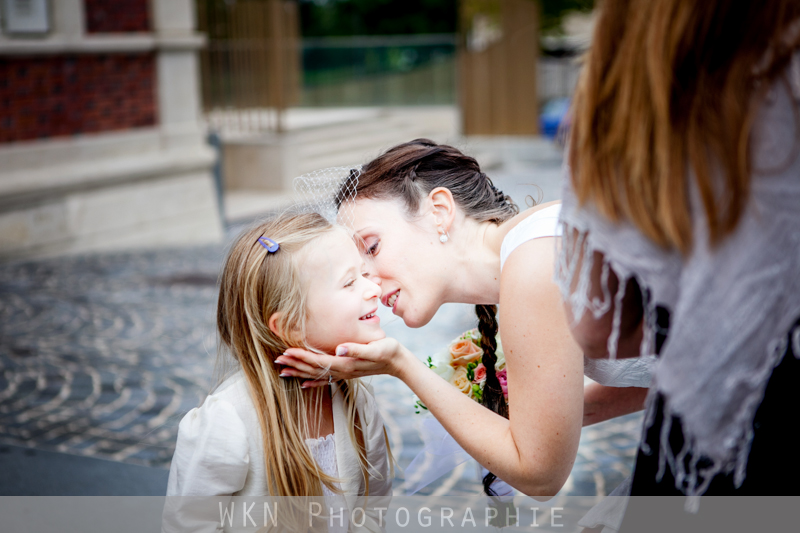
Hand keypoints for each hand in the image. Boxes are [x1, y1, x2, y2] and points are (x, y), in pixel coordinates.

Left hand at [275, 337, 408, 387]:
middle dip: (294, 365)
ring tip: (283, 371)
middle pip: (313, 370)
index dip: (301, 356)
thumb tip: (340, 348)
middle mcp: (342, 371)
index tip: (286, 352)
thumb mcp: (374, 347)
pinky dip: (313, 381)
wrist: (398, 362)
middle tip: (277, 360)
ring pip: (316, 375)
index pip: (318, 361)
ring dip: (299, 372)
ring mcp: (344, 374)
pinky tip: (304, 384)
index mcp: (345, 364)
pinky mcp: (347, 373)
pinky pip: (326, 380)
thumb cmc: (387, 351)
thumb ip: (356, 348)